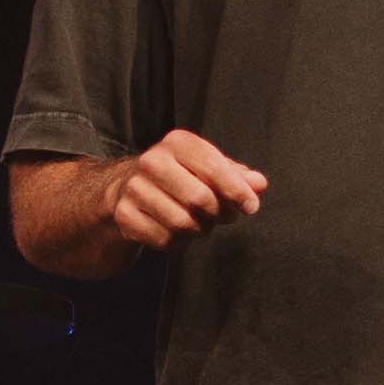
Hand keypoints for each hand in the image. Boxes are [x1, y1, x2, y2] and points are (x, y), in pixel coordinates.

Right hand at [108, 129, 268, 251]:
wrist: (129, 188)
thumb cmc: (182, 176)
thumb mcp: (210, 168)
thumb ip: (237, 175)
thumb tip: (259, 184)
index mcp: (177, 142)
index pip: (214, 167)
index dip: (237, 190)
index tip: (251, 207)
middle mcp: (152, 161)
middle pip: (200, 199)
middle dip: (217, 214)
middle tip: (220, 216)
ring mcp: (135, 188)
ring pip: (182, 223)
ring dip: (199, 230)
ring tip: (199, 222)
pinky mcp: (124, 215)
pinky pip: (164, 239)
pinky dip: (179, 242)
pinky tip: (177, 230)